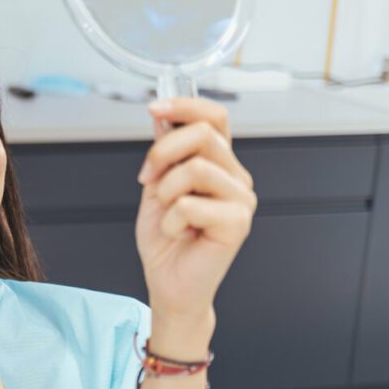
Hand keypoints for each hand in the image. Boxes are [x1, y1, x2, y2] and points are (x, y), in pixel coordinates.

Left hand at [135, 98, 256, 332]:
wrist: (168, 282)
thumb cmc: (166, 239)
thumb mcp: (156, 185)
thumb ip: (164, 152)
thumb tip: (163, 116)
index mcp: (219, 163)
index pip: (215, 117)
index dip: (186, 105)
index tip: (154, 108)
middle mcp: (235, 177)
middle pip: (204, 135)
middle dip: (162, 152)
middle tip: (147, 177)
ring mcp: (241, 200)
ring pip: (197, 168)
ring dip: (166, 191)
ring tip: (167, 213)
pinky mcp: (239, 224)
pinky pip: (191, 205)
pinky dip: (170, 220)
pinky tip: (177, 233)